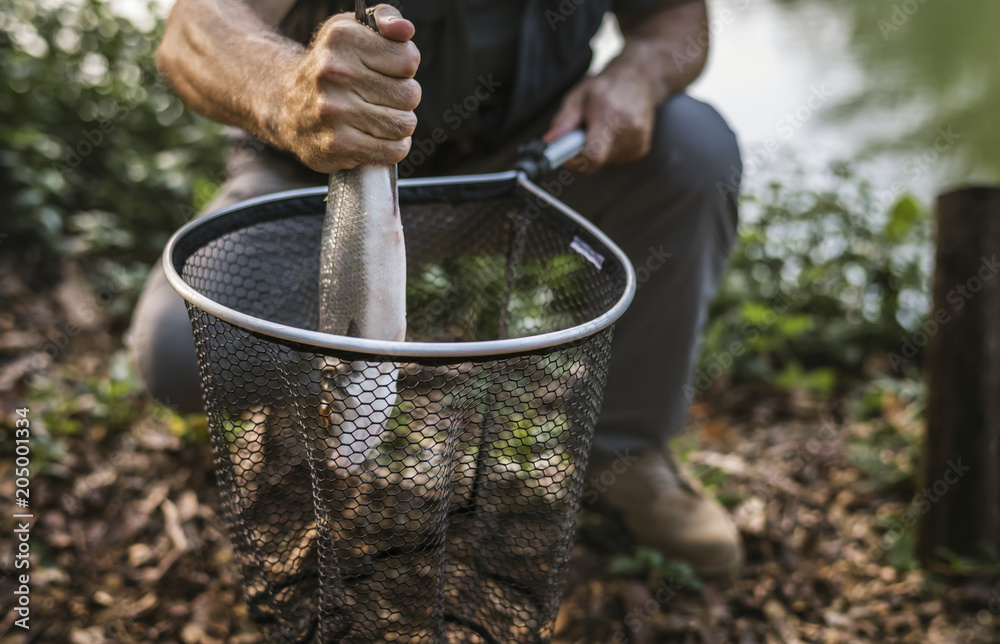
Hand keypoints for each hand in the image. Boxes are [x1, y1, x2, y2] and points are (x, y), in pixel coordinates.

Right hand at [274, 4, 420, 171]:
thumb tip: (404, 30)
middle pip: (409, 95)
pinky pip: (392, 151)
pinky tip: (376, 136)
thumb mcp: (353, 30)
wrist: (287, 105)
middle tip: (382, 96)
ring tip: (379, 116)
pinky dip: (393, 147)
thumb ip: (385, 19)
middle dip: (403, 98)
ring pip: (404, 125)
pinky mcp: (336, 144)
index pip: (408, 59)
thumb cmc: (332, 67)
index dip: (405, 68)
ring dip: (399, 124)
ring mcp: (334, 111)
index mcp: (343, 40)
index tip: (388, 70)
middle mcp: (334, 73)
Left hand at [543, 62, 659, 172]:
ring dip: (597, 150)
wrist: (640, 79)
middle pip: (596, 160)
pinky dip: (609, 150)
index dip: (575, 160)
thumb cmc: (605, 87)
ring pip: (605, 161)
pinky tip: (613, 131)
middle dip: (583, 152)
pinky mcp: (641, 148)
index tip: (565, 153)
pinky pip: (616, 159)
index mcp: (609, 115)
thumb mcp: (578, 95)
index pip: (593, 155)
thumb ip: (564, 120)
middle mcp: (628, 129)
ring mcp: (638, 140)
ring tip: (601, 127)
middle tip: (583, 133)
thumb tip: (549, 141)